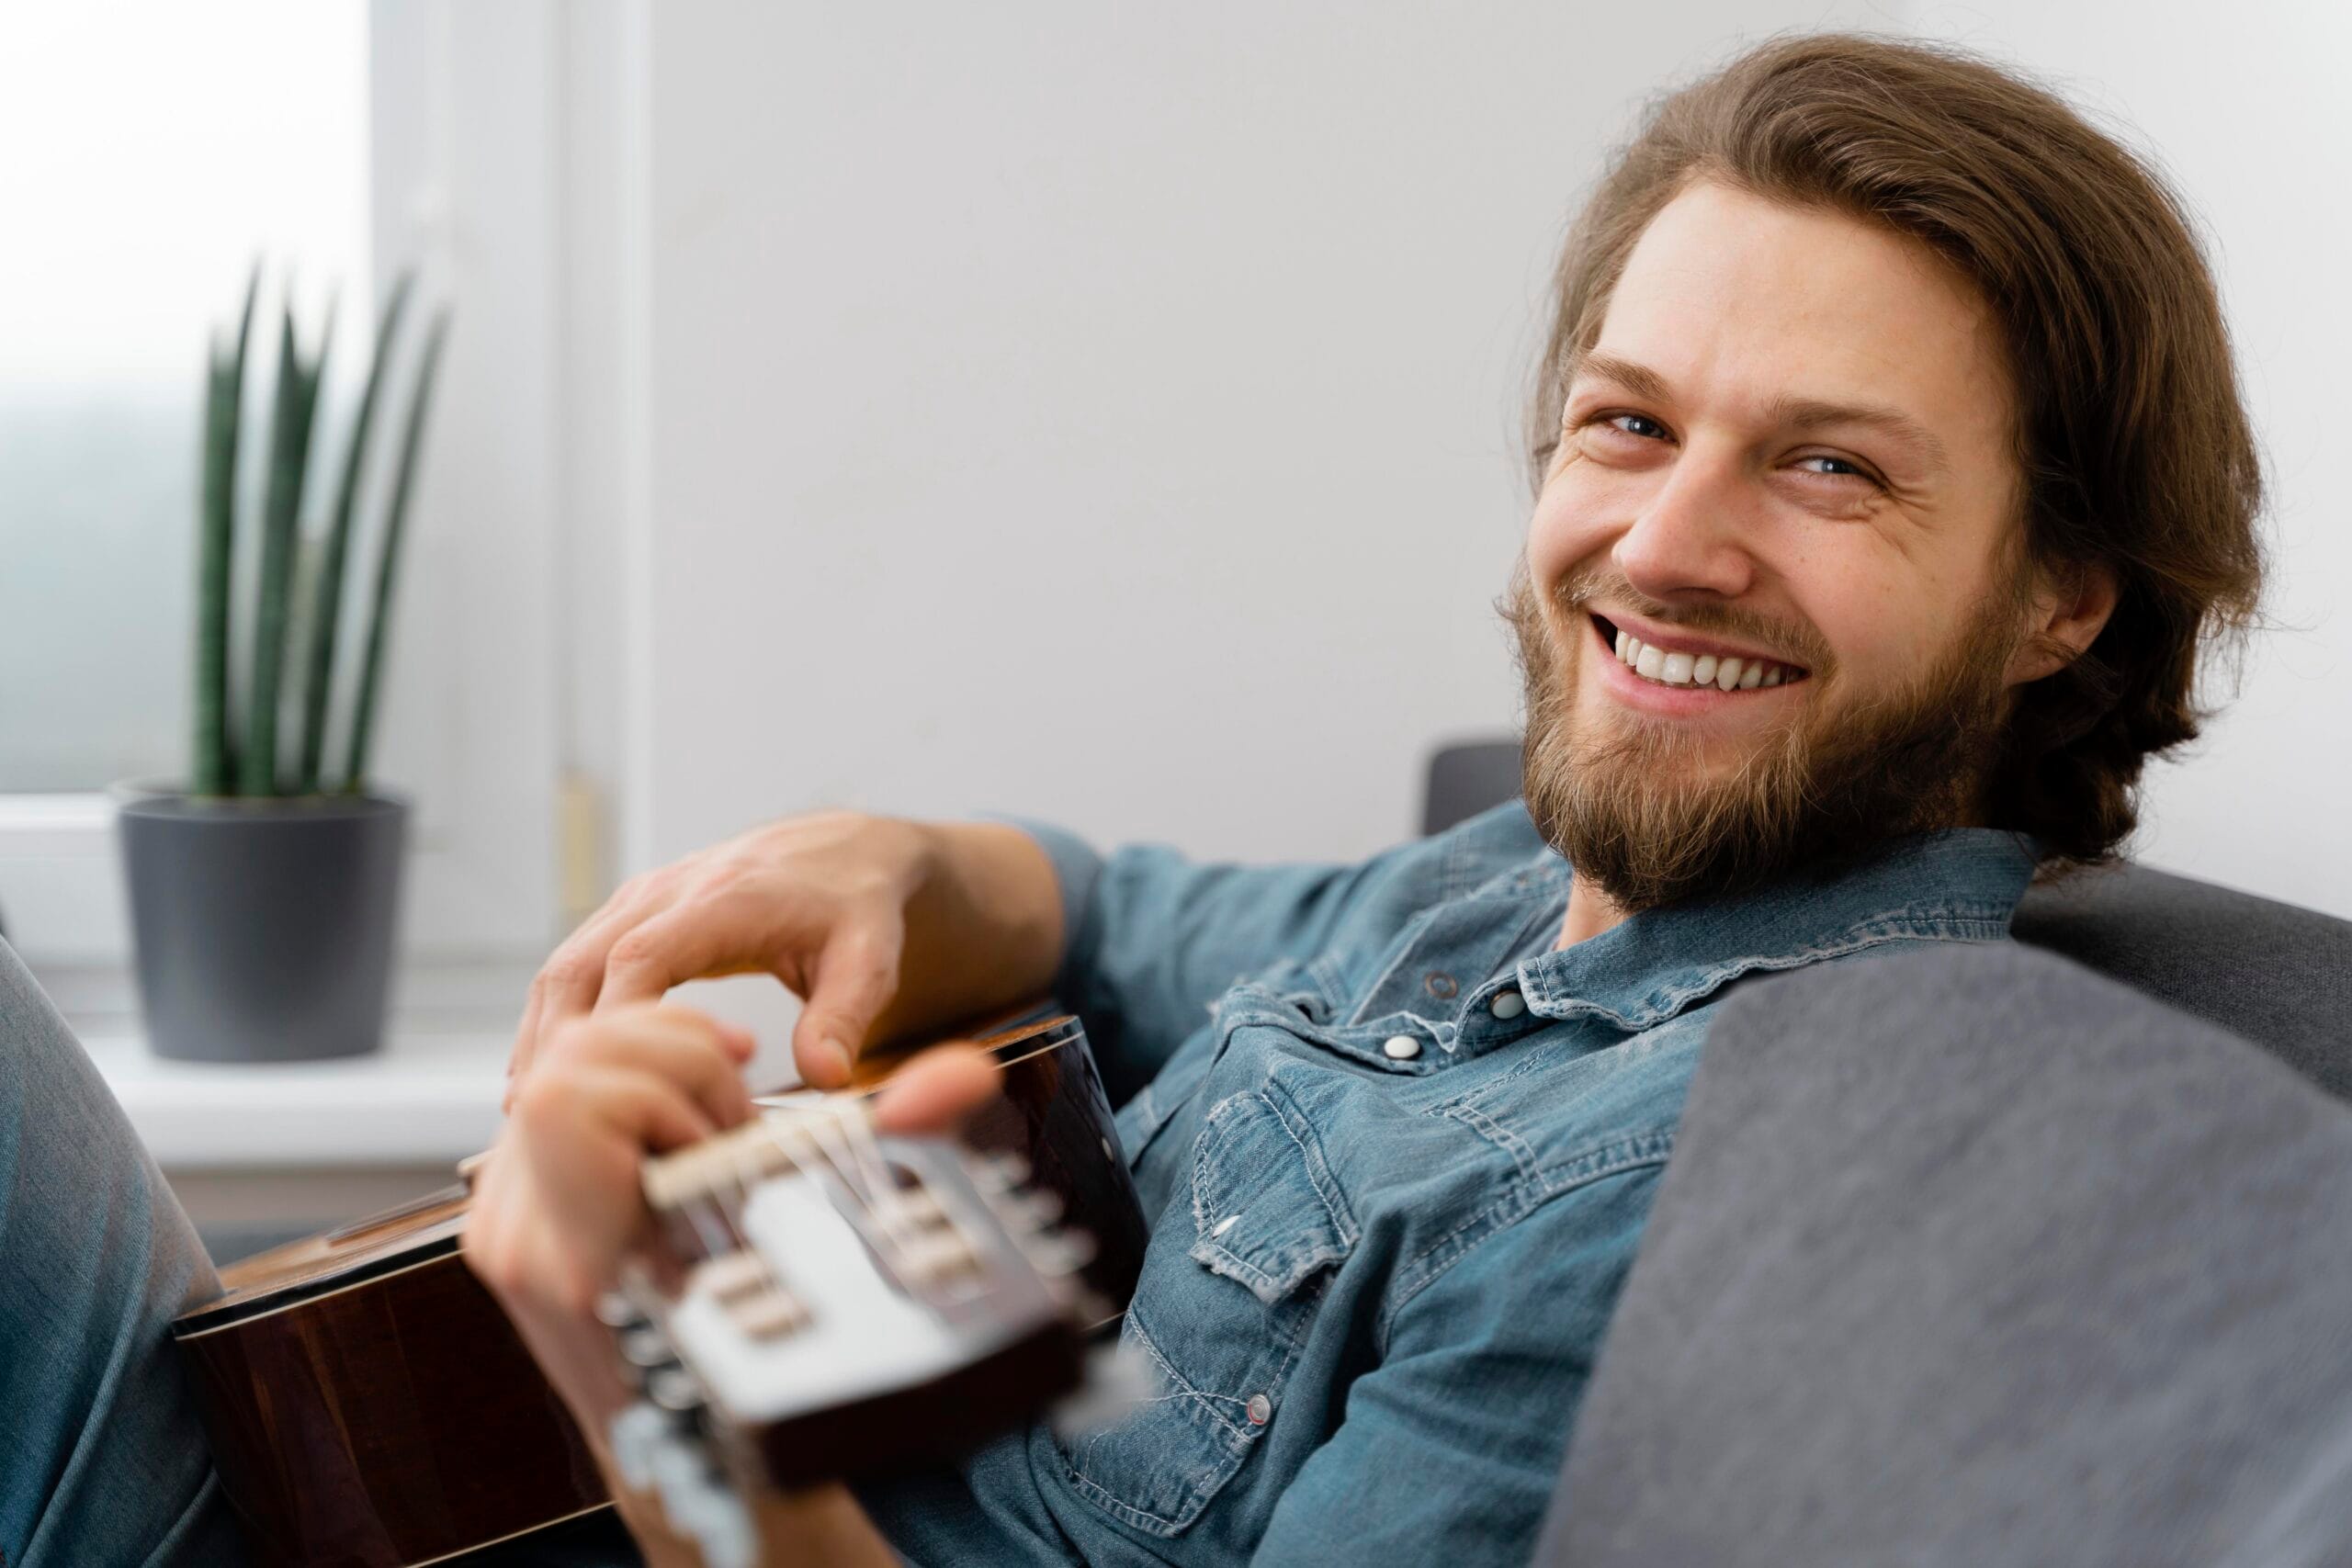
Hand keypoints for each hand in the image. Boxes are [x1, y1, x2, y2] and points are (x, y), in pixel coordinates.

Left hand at [464, 1008, 1000, 1566]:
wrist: (700, 1465)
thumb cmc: (774, 1385)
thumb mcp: (844, 1275)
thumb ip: (917, 1148)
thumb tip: (959, 1076)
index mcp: (589, 1265)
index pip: (570, 1101)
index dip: (666, 1074)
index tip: (734, 1116)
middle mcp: (529, 1245)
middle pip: (562, 1065)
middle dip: (665, 1062)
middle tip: (728, 1121)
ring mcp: (508, 1228)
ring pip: (553, 1072)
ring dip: (646, 1072)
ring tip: (708, 1130)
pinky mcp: (512, 1211)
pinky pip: (549, 1102)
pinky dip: (624, 1087)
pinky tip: (681, 1129)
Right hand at [507, 812, 1060, 1104]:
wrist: (849, 851)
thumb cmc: (857, 905)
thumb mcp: (869, 958)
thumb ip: (846, 1014)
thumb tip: (825, 1075)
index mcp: (723, 898)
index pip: (644, 955)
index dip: (615, 1020)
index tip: (596, 1083)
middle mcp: (670, 890)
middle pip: (583, 960)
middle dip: (554, 1037)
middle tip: (537, 1113)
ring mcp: (645, 900)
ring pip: (568, 963)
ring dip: (543, 1030)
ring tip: (526, 1104)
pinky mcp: (637, 914)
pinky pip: (579, 963)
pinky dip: (557, 1015)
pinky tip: (548, 1066)